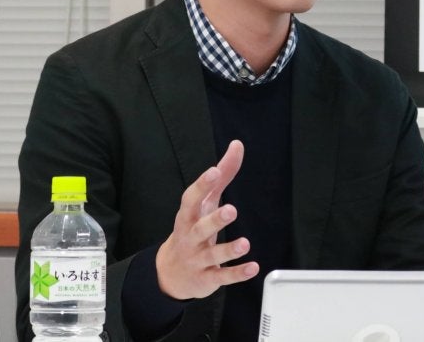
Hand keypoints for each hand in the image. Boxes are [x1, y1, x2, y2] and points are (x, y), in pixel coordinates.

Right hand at [156, 140, 258, 298]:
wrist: (170, 274)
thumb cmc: (191, 229)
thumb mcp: (204, 202)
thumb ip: (222, 175)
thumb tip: (237, 145)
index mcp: (187, 216)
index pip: (190, 199)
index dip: (201, 185)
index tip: (213, 172)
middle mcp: (189, 237)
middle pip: (199, 228)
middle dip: (214, 220)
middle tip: (232, 210)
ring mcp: (197, 259)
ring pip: (211, 255)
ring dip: (228, 250)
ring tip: (245, 243)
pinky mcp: (206, 278)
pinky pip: (222, 276)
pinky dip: (236, 274)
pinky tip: (253, 267)